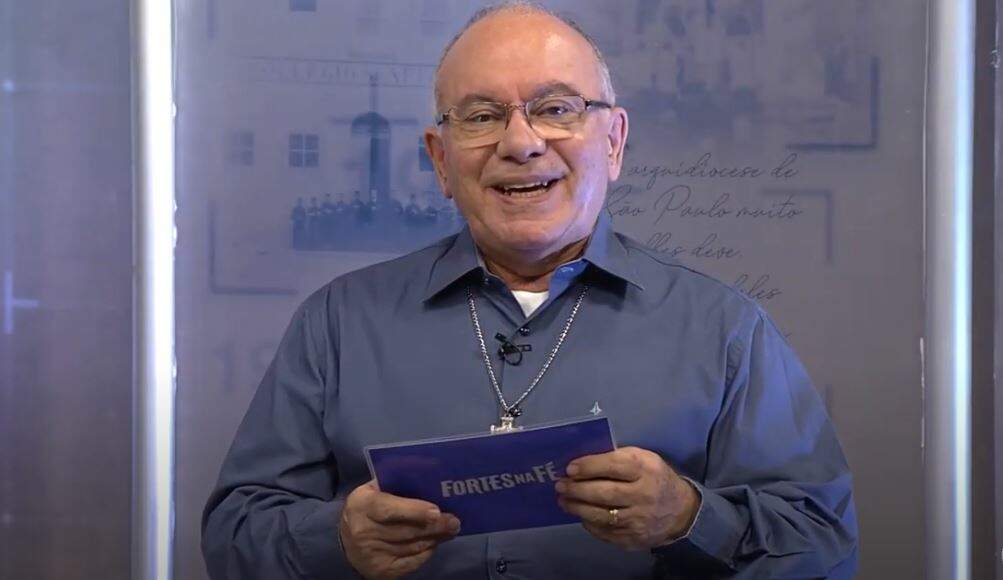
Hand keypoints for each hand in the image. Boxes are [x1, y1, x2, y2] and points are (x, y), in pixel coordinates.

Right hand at [340, 480, 460, 578]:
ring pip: (411, 547)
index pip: (389, 509)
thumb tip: (429, 469)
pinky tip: (435, 543)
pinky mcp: (380, 570)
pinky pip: (410, 562)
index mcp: (362, 505)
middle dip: (434, 526)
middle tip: (454, 521)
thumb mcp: (372, 489)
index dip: (414, 510)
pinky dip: (425, 553)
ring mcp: (371, 554)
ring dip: (435, 538)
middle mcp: (364, 531)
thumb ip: (395, 480)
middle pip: (406, 531)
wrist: (344, 541)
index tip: (436, 511)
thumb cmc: (366, 508)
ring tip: (450, 530)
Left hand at [555, 447, 699, 550]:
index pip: (614, 466)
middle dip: (577, 489)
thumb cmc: (654, 478)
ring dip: (577, 508)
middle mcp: (644, 495)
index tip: (570, 468)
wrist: (681, 511)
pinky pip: (605, 532)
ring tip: (563, 501)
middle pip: (605, 493)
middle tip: (560, 486)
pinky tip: (581, 515)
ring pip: (602, 515)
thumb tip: (583, 462)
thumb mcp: (644, 459)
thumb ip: (618, 458)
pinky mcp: (634, 538)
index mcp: (646, 470)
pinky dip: (590, 523)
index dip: (589, 467)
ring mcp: (639, 520)